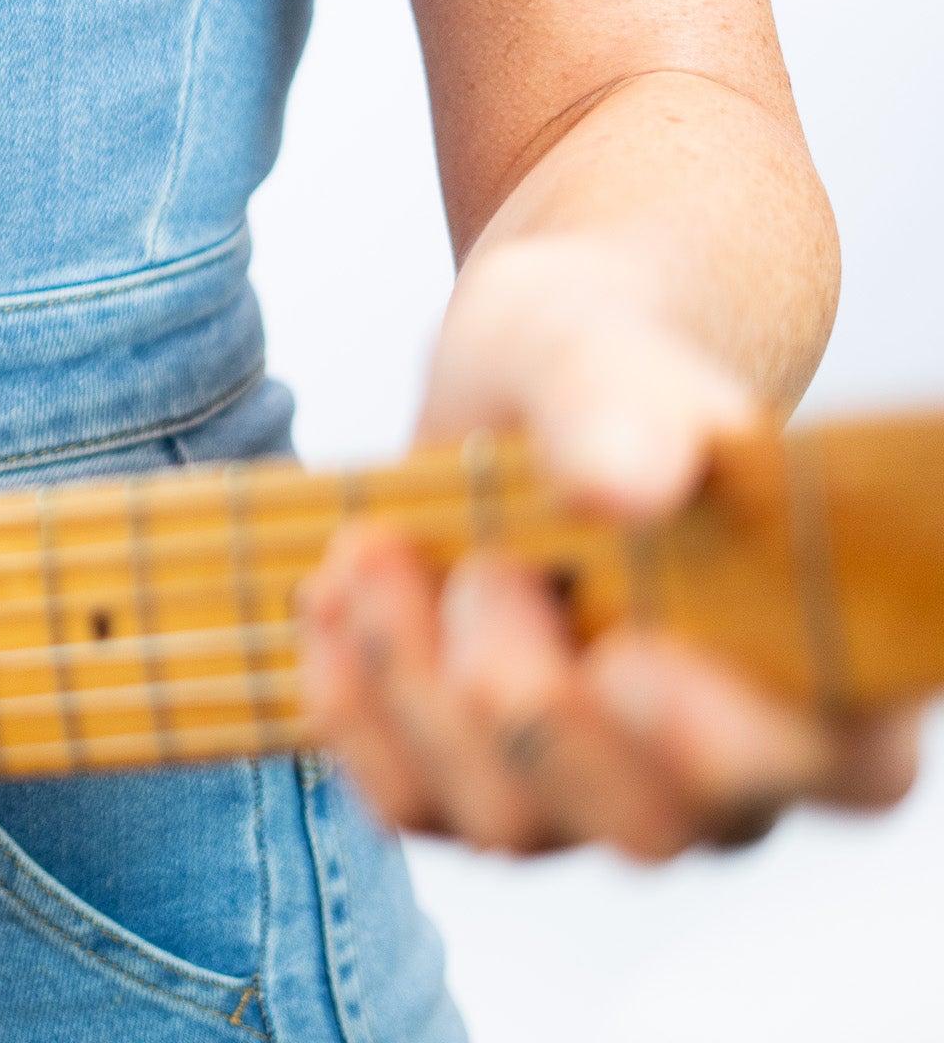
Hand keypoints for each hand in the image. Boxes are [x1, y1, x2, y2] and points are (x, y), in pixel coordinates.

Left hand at [297, 237, 920, 857]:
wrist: (514, 391)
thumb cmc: (594, 373)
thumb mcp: (601, 356)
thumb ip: (623, 409)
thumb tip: (618, 484)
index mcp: (818, 657)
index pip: (843, 766)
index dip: (732, 741)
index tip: (630, 655)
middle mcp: (723, 759)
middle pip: (648, 821)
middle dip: (529, 696)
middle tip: (484, 567)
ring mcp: (594, 790)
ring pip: (510, 821)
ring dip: (417, 683)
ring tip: (375, 553)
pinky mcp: (475, 786)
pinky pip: (408, 804)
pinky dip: (353, 703)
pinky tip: (334, 600)